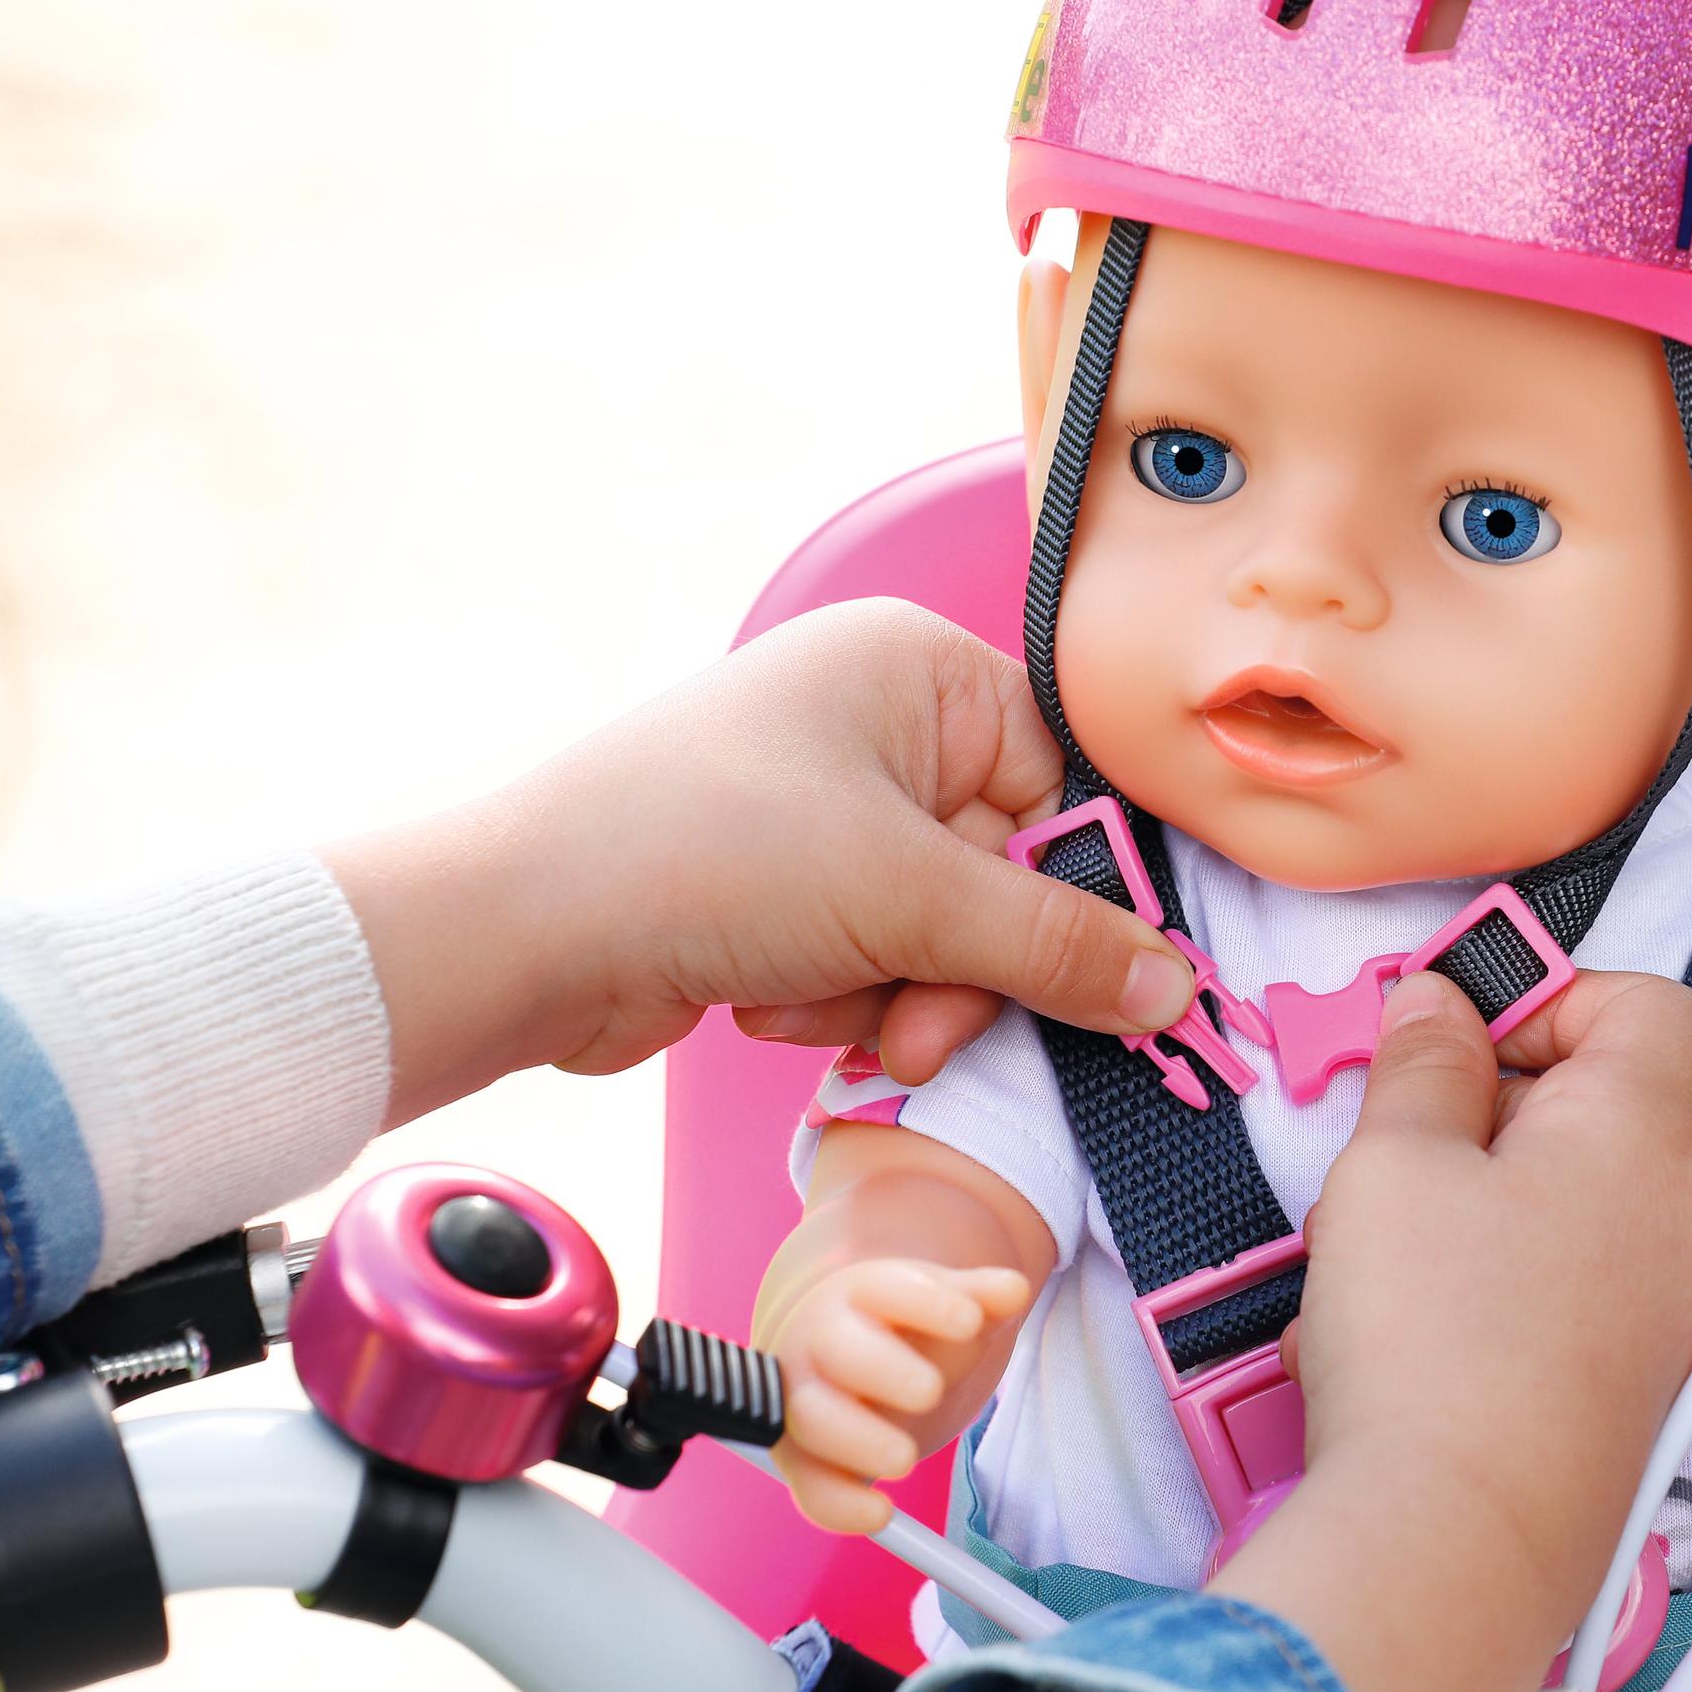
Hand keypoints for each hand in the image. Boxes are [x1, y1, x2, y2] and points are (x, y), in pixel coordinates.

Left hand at [324, 598, 1198, 1124]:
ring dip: (895, 995)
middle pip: (1004, 873)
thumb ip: (1056, 948)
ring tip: (819, 1003)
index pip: (1062, 781)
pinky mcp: (779, 886)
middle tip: (924, 1020)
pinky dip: (837, 998)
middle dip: (960, 966)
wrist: (517, 934)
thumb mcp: (908, 899)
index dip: (1071, 887)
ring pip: (940, 935)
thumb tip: (1175, 986)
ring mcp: (821, 806)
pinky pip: (872, 959)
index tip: (1096, 974)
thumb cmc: (703, 856)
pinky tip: (770, 1002)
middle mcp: (872, 722)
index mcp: (915, 670)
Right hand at [753, 1254, 1032, 1533]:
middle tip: (932, 1392)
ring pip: (811, 1420)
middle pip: (838, 1349)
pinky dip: (839, 1506)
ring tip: (907, 1458)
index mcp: (861, 1293)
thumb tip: (1013, 1290)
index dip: (926, 1303)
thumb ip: (979, 1298)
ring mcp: (804, 1401)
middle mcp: (821, 1342)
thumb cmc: (903, 1330)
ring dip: (856, 1440)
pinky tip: (881, 1513)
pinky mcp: (804, 1459)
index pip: (887, 1288)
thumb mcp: (943, 1305)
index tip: (970, 1320)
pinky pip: (810, 1486)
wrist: (849, 1359)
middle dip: (882, 1369)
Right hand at [1215, 968, 1691, 1691]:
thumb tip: (1440, 1005)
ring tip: (1381, 1260)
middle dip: (1494, 1113)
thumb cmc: (1434, 1340)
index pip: (1652, 1006)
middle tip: (1398, 1149)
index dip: (1554, 998)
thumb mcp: (1392, 1159)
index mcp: (1648, 1132)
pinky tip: (1403, 1340)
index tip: (1460, 1036)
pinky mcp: (1643, 1384)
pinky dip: (1495, 1291)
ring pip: (1578, 1206)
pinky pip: (1573, 1293)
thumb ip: (1422, 1062)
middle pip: (1608, 1109)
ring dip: (1479, 1208)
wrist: (1462, 1542)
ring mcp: (1679, 1307)